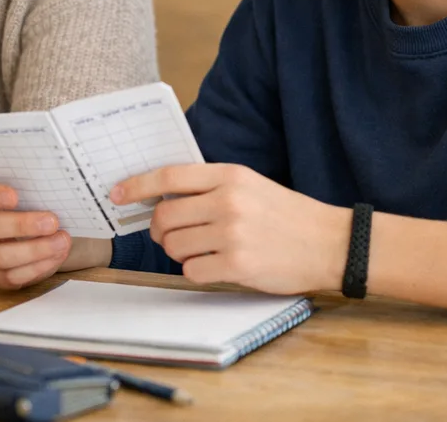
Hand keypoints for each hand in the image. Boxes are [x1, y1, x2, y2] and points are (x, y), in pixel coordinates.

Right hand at [0, 176, 110, 288]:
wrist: (41, 222)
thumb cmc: (32, 197)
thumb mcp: (28, 183)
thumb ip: (29, 178)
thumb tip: (49, 171)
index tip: (14, 196)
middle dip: (20, 225)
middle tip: (52, 221)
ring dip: (34, 250)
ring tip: (62, 240)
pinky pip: (9, 277)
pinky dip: (36, 268)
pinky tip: (56, 255)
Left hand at [111, 163, 351, 294]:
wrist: (330, 243)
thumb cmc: (287, 215)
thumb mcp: (251, 185)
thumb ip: (211, 187)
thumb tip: (162, 197)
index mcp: (230, 175)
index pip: (170, 176)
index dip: (137, 185)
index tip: (117, 194)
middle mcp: (228, 201)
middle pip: (164, 216)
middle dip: (159, 230)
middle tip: (170, 235)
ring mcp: (232, 233)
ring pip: (174, 245)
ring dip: (180, 252)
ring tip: (205, 250)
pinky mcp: (237, 264)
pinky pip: (191, 271)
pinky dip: (197, 271)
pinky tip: (218, 266)